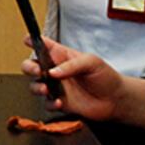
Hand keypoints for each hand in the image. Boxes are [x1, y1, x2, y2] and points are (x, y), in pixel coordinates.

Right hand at [22, 37, 144, 128]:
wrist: (116, 100)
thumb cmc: (106, 76)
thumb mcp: (91, 62)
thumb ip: (71, 65)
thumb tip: (53, 72)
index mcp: (62, 56)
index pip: (43, 45)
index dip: (32, 40)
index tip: (28, 40)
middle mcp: (55, 70)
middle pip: (31, 65)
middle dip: (29, 67)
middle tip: (37, 71)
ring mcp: (57, 87)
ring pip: (35, 85)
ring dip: (36, 87)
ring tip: (46, 88)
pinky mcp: (60, 102)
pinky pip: (47, 103)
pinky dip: (50, 103)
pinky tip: (59, 102)